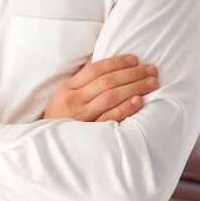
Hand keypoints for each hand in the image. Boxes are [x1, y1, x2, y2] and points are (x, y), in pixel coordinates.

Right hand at [43, 54, 158, 122]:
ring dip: (134, 87)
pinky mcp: (90, 133)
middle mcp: (75, 101)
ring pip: (110, 97)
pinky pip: (109, 118)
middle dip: (132, 73)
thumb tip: (96, 55)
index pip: (95, 69)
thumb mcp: (64, 93)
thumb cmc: (60, 115)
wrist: (47, 145)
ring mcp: (82, 117)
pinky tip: (139, 101)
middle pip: (107, 82)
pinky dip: (125, 108)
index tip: (135, 59)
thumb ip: (81, 76)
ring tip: (152, 83)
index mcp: (69, 88)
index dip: (117, 62)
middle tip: (152, 69)